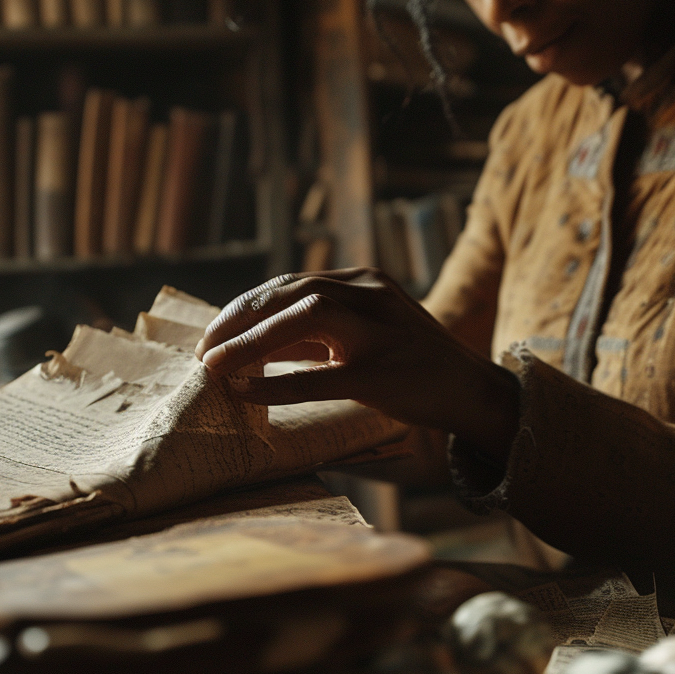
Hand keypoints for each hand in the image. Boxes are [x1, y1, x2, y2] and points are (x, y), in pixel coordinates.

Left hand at [195, 268, 520, 463]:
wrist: (470, 390)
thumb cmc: (410, 363)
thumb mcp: (363, 333)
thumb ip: (316, 334)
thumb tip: (250, 345)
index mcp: (363, 281)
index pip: (290, 283)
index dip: (244, 306)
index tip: (212, 331)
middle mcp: (370, 295)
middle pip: (291, 293)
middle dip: (239, 319)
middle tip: (204, 349)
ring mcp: (378, 332)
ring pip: (305, 320)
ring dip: (251, 342)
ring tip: (215, 366)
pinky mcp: (381, 373)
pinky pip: (320, 377)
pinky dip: (277, 384)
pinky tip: (246, 392)